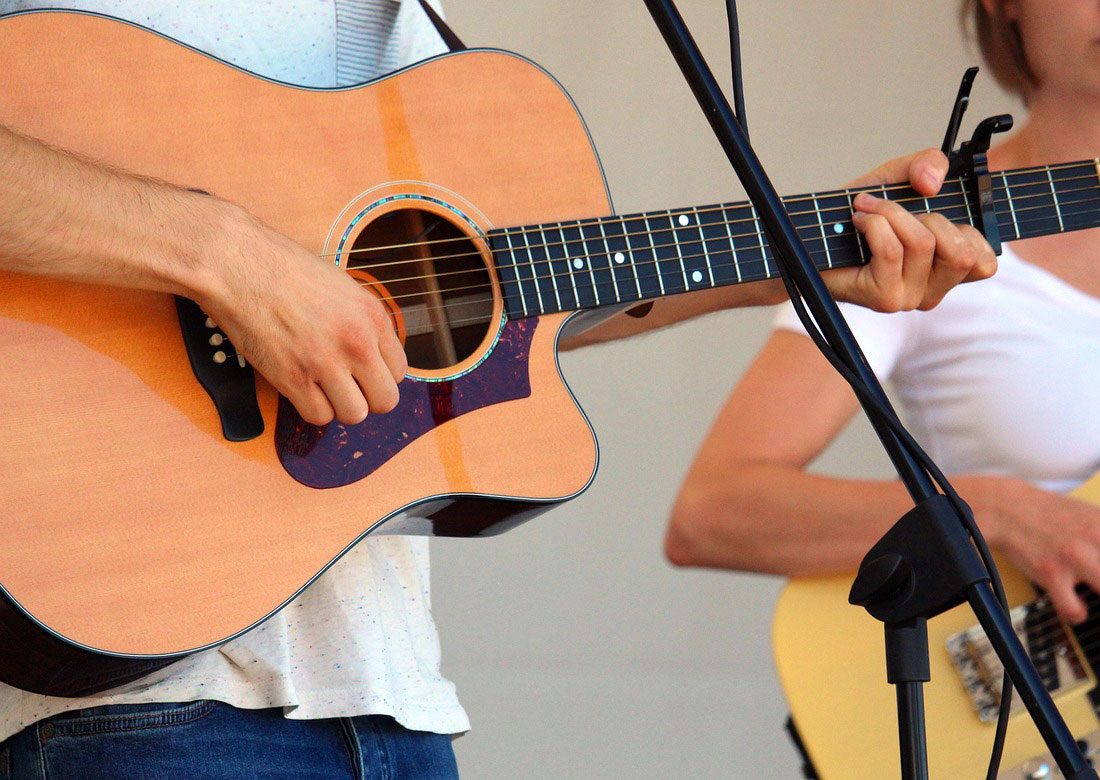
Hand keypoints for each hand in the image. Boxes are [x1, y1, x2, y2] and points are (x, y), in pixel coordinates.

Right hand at [196, 206, 406, 425]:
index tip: (364, 372)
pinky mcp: (292, 378)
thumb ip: (364, 323)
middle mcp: (356, 342)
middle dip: (369, 399)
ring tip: (324, 388)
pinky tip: (303, 389)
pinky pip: (318, 416)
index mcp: (373, 317)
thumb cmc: (286, 270)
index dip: (381, 375)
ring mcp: (325, 362)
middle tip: (349, 388)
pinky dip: (312, 409)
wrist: (239, 265)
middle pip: (385, 400)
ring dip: (340, 407)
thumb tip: (375, 356)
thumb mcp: (344, 288)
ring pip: (354, 414)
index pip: (400, 371)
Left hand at [825, 148, 997, 311]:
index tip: (937, 213)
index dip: (971, 231)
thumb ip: (927, 164)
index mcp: (947, 270)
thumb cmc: (858, 214)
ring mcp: (909, 298)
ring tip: (868, 210)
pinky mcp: (884, 298)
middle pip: (961, 252)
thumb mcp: (899, 178)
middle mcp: (933, 290)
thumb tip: (933, 182)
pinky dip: (874, 224)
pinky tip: (859, 221)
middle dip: (929, 217)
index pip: (986, 263)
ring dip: (892, 214)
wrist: (813, 237)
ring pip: (923, 245)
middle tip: (897, 211)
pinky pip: (892, 251)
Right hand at [965, 476, 1099, 622]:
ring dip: (1099, 594)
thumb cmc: (1049, 515)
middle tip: (1096, 582)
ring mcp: (1074, 558)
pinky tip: (1074, 605)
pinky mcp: (1052, 574)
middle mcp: (1095, 540)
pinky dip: (1076, 613)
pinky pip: (1075, 610)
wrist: (1006, 509)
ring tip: (1090, 591)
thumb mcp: (1091, 515)